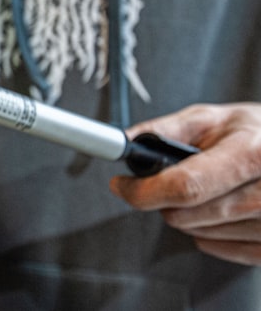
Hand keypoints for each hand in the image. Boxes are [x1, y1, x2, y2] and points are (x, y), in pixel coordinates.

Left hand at [110, 103, 260, 264]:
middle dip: (164, 199)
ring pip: (200, 234)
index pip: (186, 186)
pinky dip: (211, 233)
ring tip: (209, 189)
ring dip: (189, 215)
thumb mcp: (211, 119)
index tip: (123, 186)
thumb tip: (126, 143)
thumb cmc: (254, 134)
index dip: (144, 190)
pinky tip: (220, 208)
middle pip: (186, 216)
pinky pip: (223, 250)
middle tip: (173, 180)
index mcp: (250, 153)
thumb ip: (165, 130)